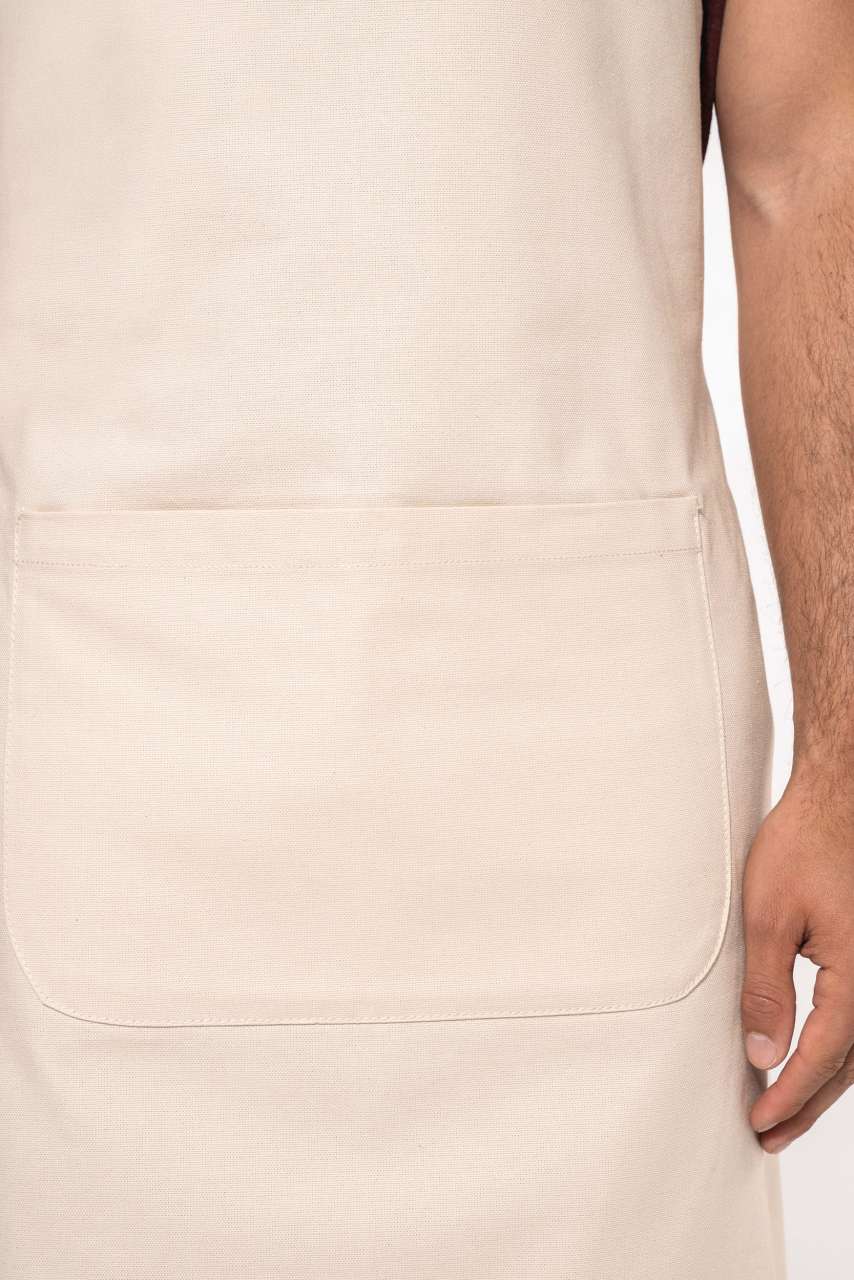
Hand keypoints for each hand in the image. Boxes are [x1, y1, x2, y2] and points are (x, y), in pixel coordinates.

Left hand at [741, 758, 853, 1152]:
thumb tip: (762, 1053)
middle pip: (847, 1065)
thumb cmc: (804, 845)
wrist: (840, 800)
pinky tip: (813, 1060)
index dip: (787, 1093)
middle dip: (806, 1103)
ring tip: (785, 1111)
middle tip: (768, 1135)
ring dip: (824, 1083)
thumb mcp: (768, 916)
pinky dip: (839, 1051)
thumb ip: (766, 988)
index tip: (757, 1121)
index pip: (821, 1056)